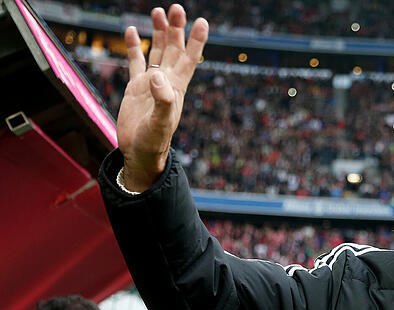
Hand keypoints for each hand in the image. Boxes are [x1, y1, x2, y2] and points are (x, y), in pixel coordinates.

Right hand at [118, 4, 207, 191]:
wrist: (139, 153)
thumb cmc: (153, 142)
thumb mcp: (161, 123)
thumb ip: (162, 100)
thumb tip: (157, 74)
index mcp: (177, 87)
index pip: (190, 59)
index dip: (197, 41)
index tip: (202, 21)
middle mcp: (166, 81)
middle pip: (175, 49)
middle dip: (176, 29)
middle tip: (176, 8)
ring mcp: (151, 82)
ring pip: (158, 51)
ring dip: (159, 32)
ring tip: (157, 12)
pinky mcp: (136, 87)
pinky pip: (136, 61)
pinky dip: (134, 46)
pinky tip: (132, 31)